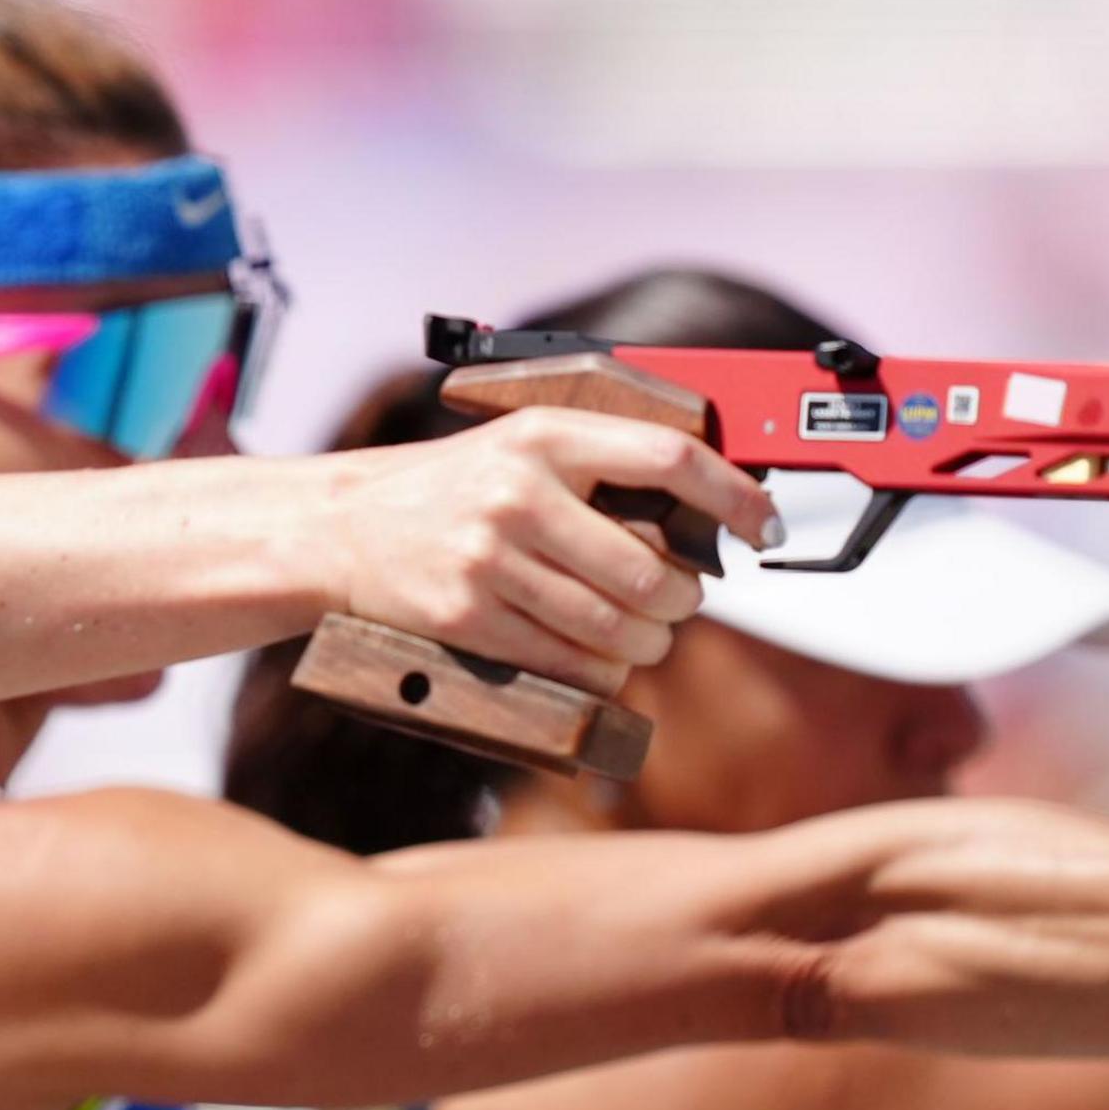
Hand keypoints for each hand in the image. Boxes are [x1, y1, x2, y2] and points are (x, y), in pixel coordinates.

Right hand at [302, 408, 780, 691]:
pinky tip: (600, 662)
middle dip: (682, 601)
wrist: (344, 528)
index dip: (733, 496)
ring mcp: (487, 559)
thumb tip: (710, 511)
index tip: (765, 525)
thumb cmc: (453, 490)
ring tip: (645, 639)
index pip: (669, 458)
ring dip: (646, 645)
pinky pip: (564, 660)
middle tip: (680, 604)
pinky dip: (597, 672)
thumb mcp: (523, 449)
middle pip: (649, 569)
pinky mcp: (465, 617)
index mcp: (543, 437)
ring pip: (613, 626)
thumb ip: (603, 465)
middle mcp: (517, 493)